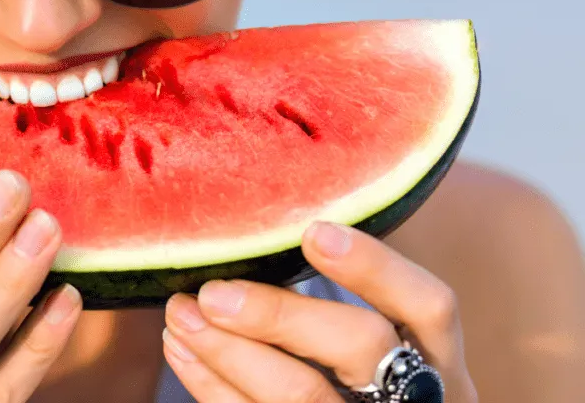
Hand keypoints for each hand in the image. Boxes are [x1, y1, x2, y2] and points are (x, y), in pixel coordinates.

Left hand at [162, 222, 478, 402]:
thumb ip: (340, 307)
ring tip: (181, 316)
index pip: (430, 306)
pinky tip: (183, 352)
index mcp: (439, 360)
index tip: (313, 232)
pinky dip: (213, 386)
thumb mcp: (382, 349)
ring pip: (303, 394)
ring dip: (228, 352)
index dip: (376, 267)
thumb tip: (256, 234)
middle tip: (213, 293)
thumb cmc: (361, 385)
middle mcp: (418, 397)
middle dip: (280, 314)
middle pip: (362, 347)